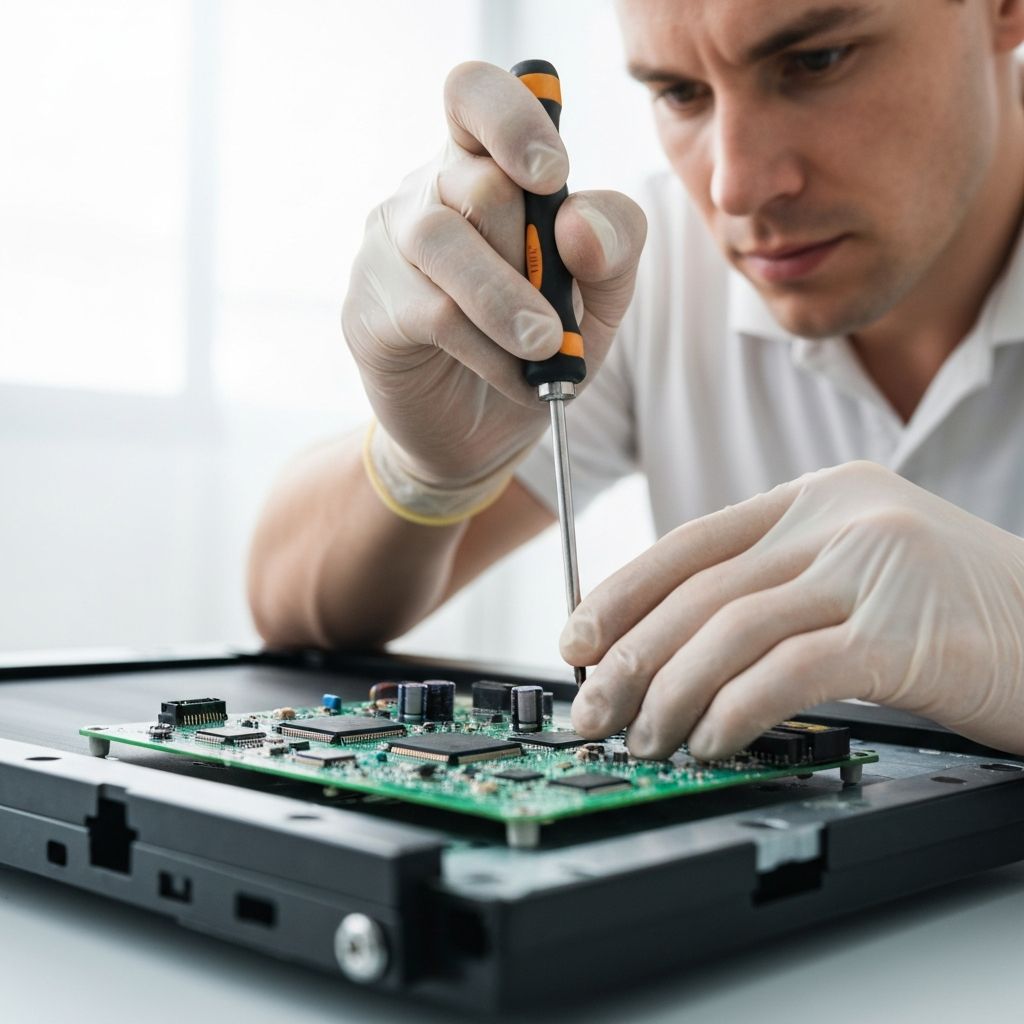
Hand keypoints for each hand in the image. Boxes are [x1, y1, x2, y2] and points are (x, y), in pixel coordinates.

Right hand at [342, 61, 646, 488]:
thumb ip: (613, 250)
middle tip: (557, 316)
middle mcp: (426, 195)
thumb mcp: (600, 304)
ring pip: (443, 240)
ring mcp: (388, 249)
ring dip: (507, 300)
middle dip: (531, 255)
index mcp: (482, 171)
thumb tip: (576, 220)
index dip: (512, 118)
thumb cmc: (536, 350)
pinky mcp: (368, 309)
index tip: (552, 174)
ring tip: (544, 347)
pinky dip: (485, 348)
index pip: (473, 96)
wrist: (481, 434)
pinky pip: (431, 312)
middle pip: (478, 183)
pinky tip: (511, 375)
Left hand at [563, 461, 1023, 758]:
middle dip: (631, 656)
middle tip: (593, 709)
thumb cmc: (964, 617)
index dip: (621, 594)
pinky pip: (786, 672)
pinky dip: (734, 712)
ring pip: (730, 630)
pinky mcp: (901, 630)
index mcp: (819, 497)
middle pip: (699, 589)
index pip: (691, 541)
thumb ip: (779, 586)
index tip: (577, 640)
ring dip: (672, 694)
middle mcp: (839, 517)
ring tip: (647, 740)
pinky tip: (713, 743)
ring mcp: (871, 567)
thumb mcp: (861, 572)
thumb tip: (675, 642)